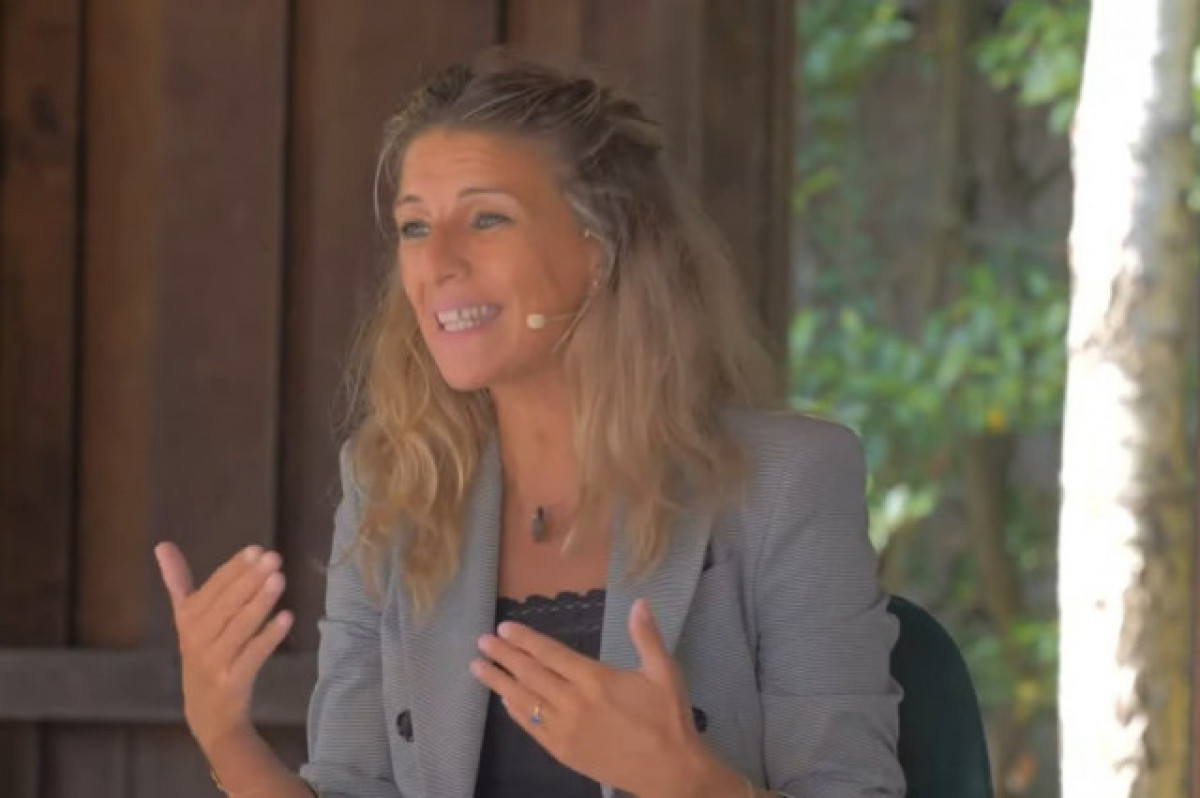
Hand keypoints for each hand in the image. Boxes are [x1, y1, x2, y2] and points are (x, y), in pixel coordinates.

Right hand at [155, 542, 292, 755]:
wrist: (205, 712)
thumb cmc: (201, 654)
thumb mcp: (186, 618)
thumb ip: (177, 581)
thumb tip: (162, 544)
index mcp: (188, 618)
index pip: (213, 587)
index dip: (234, 568)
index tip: (256, 549)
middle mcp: (197, 637)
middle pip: (227, 604)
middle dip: (250, 579)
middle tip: (273, 558)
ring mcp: (214, 660)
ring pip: (239, 626)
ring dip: (260, 602)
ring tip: (279, 579)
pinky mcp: (232, 680)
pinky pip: (253, 654)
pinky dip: (269, 636)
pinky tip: (287, 617)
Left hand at [470, 598, 717, 797]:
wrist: (668, 771)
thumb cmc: (667, 719)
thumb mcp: (664, 672)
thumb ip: (646, 636)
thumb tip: (638, 602)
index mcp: (594, 679)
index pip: (550, 653)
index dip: (525, 640)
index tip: (504, 628)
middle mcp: (573, 702)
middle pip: (530, 674)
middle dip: (504, 656)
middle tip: (482, 642)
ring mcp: (564, 729)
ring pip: (524, 701)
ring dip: (500, 682)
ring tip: (478, 667)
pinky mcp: (563, 751)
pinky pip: (531, 727)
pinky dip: (515, 711)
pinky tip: (504, 700)